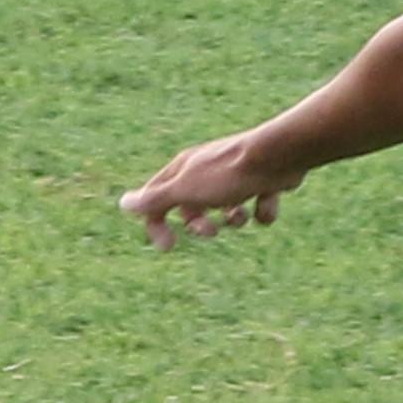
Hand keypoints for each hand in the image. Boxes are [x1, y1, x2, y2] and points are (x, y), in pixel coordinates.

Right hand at [118, 129, 298, 246]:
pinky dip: (263, 209)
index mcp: (183, 169)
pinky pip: (258, 205)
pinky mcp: (262, 181)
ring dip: (233, 221)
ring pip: (226, 210)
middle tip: (211, 230)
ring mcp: (235, 176)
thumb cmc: (228, 174)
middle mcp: (206, 170)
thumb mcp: (185, 190)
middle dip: (199, 225)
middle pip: (192, 208)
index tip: (167, 246)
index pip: (156, 199)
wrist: (278, 156)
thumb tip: (123, 203)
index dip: (156, 224)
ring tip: (241, 215)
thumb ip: (156, 199)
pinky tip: (266, 200)